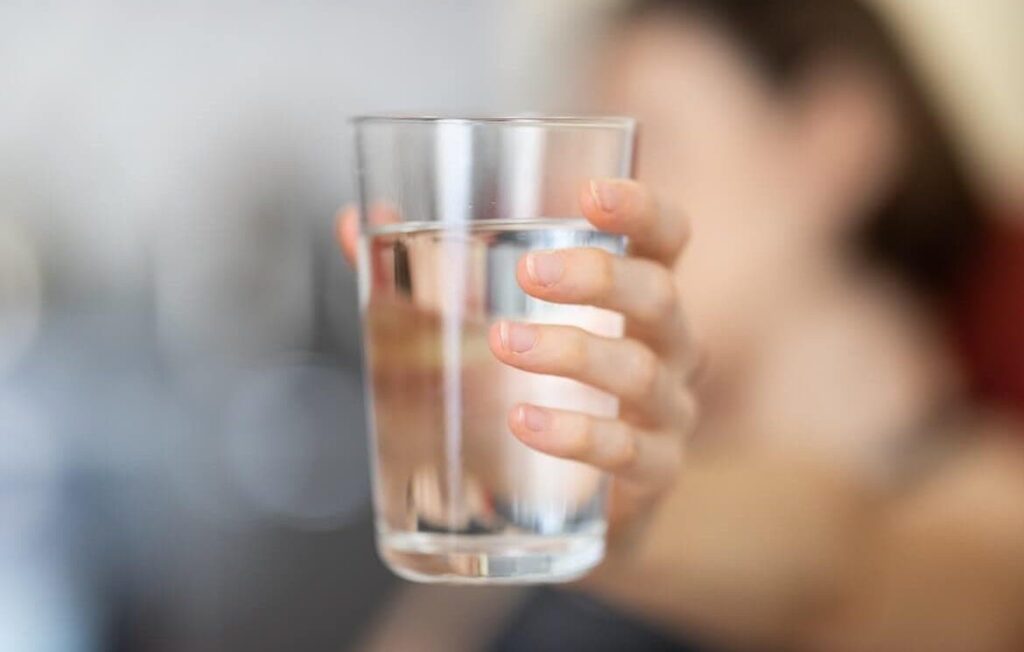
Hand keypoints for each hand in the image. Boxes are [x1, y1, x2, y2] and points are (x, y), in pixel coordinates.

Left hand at [336, 179, 698, 543]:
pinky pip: (627, 451)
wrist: (567, 500)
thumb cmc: (534, 387)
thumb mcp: (487, 322)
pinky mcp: (654, 471)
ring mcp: (667, 410)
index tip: (589, 194)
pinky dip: (576, 434)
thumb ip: (424, 273)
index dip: (642, 208)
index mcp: (636, 294)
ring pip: (638, 370)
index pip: (667, 236)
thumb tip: (353, 222)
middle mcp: (667, 345)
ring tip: (503, 343)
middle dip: (597, 277)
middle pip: (658, 295)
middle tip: (528, 273)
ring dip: (571, 352)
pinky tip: (525, 421)